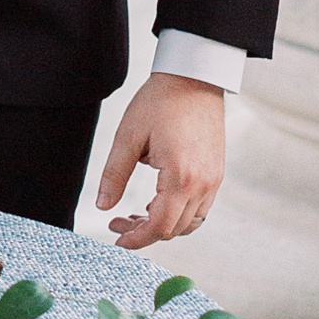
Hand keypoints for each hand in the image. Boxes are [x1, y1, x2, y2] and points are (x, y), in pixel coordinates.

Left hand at [95, 71, 225, 248]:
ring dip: (163, 224)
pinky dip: (179, 212)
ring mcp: (214, 180)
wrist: (194, 78)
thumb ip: (114, 175)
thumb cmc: (159, 102)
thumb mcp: (127, 136)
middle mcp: (203, 184)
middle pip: (175, 228)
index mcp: (180, 177)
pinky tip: (157, 200)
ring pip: (190, 222)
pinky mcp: (216, 173)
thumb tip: (102, 206)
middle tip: (118, 222)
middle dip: (145, 232)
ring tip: (136, 213)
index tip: (117, 239)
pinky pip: (200, 207)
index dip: (137, 238)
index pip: (160, 226)